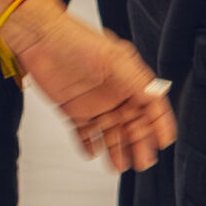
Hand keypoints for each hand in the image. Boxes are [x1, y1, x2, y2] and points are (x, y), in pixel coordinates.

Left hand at [15, 17, 176, 173]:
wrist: (41, 39)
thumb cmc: (77, 40)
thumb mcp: (114, 59)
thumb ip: (136, 82)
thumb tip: (155, 98)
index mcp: (129, 79)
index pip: (151, 106)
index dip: (159, 124)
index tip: (164, 142)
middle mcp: (114, 93)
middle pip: (132, 124)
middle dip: (139, 144)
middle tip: (143, 162)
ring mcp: (94, 103)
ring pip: (110, 133)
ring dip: (116, 149)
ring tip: (120, 166)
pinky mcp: (73, 110)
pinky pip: (85, 133)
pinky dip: (89, 145)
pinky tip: (93, 154)